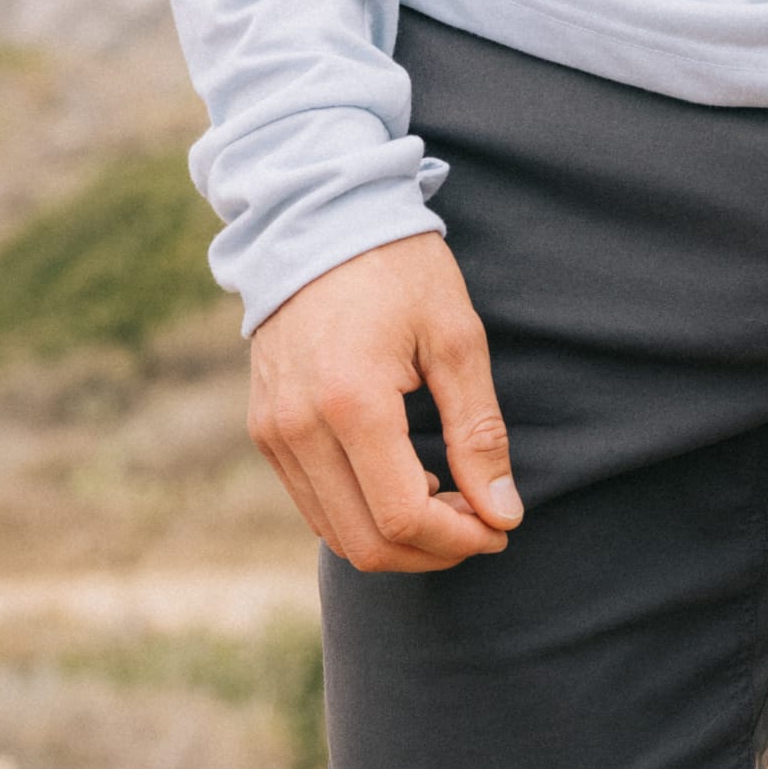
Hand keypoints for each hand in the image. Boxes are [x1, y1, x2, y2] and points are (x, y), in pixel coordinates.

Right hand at [248, 234, 521, 571]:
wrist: (315, 216)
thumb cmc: (396, 268)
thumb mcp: (457, 339)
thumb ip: (480, 434)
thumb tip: (503, 516)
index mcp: (351, 402)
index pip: (405, 519)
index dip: (460, 541)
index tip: (500, 529)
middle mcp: (299, 426)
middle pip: (368, 544)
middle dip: (433, 552)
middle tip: (480, 524)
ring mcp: (273, 432)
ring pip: (337, 535)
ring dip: (399, 540)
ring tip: (447, 501)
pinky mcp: (264, 430)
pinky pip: (315, 505)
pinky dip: (363, 515)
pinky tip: (405, 481)